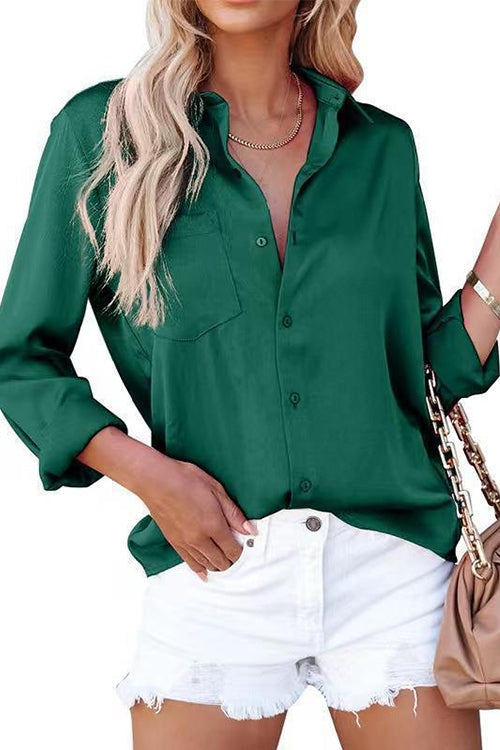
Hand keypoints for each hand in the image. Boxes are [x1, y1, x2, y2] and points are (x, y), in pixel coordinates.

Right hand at [76, 429, 256, 580]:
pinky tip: (204, 573)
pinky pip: (189, 563)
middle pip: (220, 561)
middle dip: (230, 561)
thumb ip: (234, 513)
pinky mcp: (174, 543)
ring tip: (223, 562)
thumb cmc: (185, 479)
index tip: (244, 546)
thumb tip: (250, 530)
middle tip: (235, 554)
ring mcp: (185, 543)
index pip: (233, 550)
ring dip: (216, 565)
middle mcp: (200, 539)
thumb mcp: (216, 489)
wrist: (155, 481)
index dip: (241, 551)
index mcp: (214, 525)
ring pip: (206, 564)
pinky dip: (199, 569)